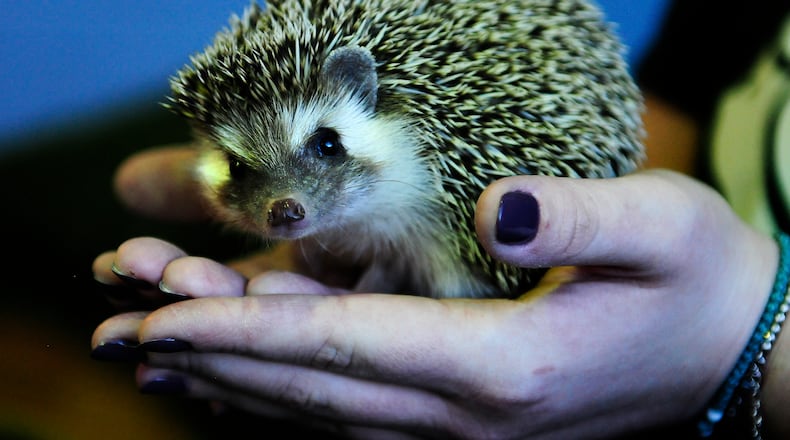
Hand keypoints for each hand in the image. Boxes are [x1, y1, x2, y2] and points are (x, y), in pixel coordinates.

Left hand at [92, 148, 778, 438]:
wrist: (736, 356)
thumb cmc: (701, 284)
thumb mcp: (662, 227)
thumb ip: (576, 216)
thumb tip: (493, 208)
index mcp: (506, 365)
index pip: (344, 345)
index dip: (244, 330)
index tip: (159, 314)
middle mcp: (469, 412)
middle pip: (311, 386)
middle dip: (210, 358)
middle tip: (120, 330)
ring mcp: (463, 424)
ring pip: (322, 409)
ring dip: (235, 381)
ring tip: (156, 356)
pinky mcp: (467, 413)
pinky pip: (355, 409)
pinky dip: (288, 391)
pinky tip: (247, 377)